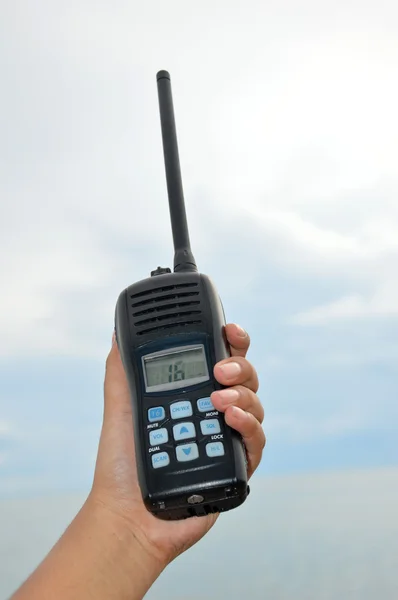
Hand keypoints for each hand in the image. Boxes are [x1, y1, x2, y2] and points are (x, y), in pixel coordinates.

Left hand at [89, 323, 265, 568]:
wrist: (127, 512)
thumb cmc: (121, 464)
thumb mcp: (119, 408)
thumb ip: (121, 370)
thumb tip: (118, 335)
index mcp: (193, 394)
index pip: (221, 359)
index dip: (231, 341)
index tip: (229, 330)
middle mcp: (215, 411)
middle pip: (245, 377)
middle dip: (239, 365)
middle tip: (218, 371)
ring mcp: (227, 437)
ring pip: (256, 404)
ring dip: (243, 394)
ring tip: (218, 399)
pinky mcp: (237, 466)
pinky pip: (257, 440)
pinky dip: (249, 425)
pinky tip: (231, 418)